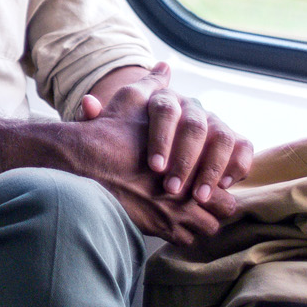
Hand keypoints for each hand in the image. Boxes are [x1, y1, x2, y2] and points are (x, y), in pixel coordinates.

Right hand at [60, 79, 236, 244]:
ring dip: (199, 221)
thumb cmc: (108, 134)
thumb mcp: (131, 100)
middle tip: (200, 195)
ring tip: (184, 211)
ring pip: (207, 228)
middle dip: (215, 203)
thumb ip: (153, 84)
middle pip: (224, 207)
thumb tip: (164, 66)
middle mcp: (190, 188)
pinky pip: (185, 241)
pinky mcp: (160, 230)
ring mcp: (177, 212)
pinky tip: (166, 221)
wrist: (82, 165)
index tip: (207, 176)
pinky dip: (179, 234)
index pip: (225, 175)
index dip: (219, 177)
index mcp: (192, 158)